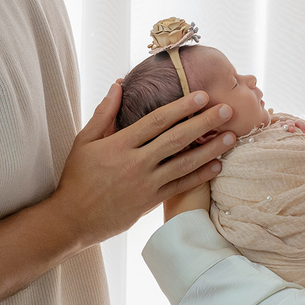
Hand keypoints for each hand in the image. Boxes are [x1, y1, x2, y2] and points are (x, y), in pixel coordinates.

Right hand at [50, 84, 235, 247]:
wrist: (73, 219)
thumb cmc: (77, 177)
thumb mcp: (84, 141)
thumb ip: (104, 113)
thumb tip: (119, 85)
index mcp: (119, 144)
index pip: (157, 120)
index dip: (182, 106)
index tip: (202, 95)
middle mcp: (136, 163)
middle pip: (176, 138)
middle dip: (204, 122)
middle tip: (227, 109)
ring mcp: (145, 184)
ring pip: (184, 163)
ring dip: (211, 149)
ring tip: (232, 136)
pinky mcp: (150, 202)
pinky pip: (181, 186)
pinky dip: (200, 175)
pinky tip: (218, 165)